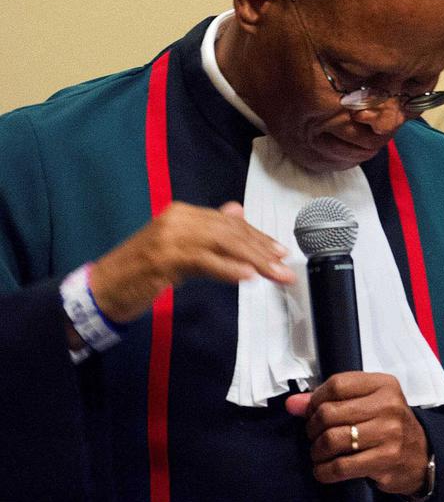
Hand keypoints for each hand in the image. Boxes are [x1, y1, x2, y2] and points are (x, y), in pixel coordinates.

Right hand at [91, 201, 293, 321]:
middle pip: (230, 232)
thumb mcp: (178, 247)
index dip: (258, 237)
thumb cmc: (140, 271)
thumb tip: (237, 212)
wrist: (100, 289)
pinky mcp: (162, 258)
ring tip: (274, 273)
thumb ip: (207, 231)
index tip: (279, 251)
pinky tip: (246, 277)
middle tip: (284, 267)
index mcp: (183, 213)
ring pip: (222, 244)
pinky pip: (203, 261)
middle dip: (261, 250)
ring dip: (253, 260)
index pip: (230, 223)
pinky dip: (227, 268)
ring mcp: (169, 237)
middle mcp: (178, 218)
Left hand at [287, 373, 431, 495]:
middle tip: (316, 436)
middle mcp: (388, 405)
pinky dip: (323, 471)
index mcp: (384, 385)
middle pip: (329, 413)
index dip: (315, 400)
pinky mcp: (385, 459)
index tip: (313, 412)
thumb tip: (292, 404)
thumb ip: (329, 400)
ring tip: (320, 453)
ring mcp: (389, 433)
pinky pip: (340, 466)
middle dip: (312, 428)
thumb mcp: (366, 403)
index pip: (337, 384)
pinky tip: (325, 469)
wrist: (419, 454)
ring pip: (331, 440)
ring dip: (317, 451)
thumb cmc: (387, 425)